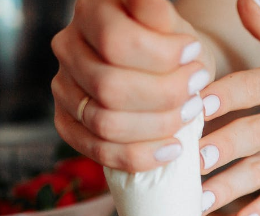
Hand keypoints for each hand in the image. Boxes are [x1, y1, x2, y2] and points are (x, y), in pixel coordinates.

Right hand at [51, 0, 213, 171]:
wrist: (165, 70)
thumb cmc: (171, 43)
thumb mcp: (172, 24)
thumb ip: (158, 17)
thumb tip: (149, 5)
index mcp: (90, 11)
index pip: (117, 42)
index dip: (161, 56)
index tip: (194, 56)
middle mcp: (67, 46)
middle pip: (109, 87)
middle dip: (163, 97)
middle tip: (196, 96)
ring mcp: (63, 87)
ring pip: (104, 123)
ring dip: (156, 127)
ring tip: (187, 117)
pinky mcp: (67, 122)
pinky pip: (98, 151)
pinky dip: (140, 156)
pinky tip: (171, 150)